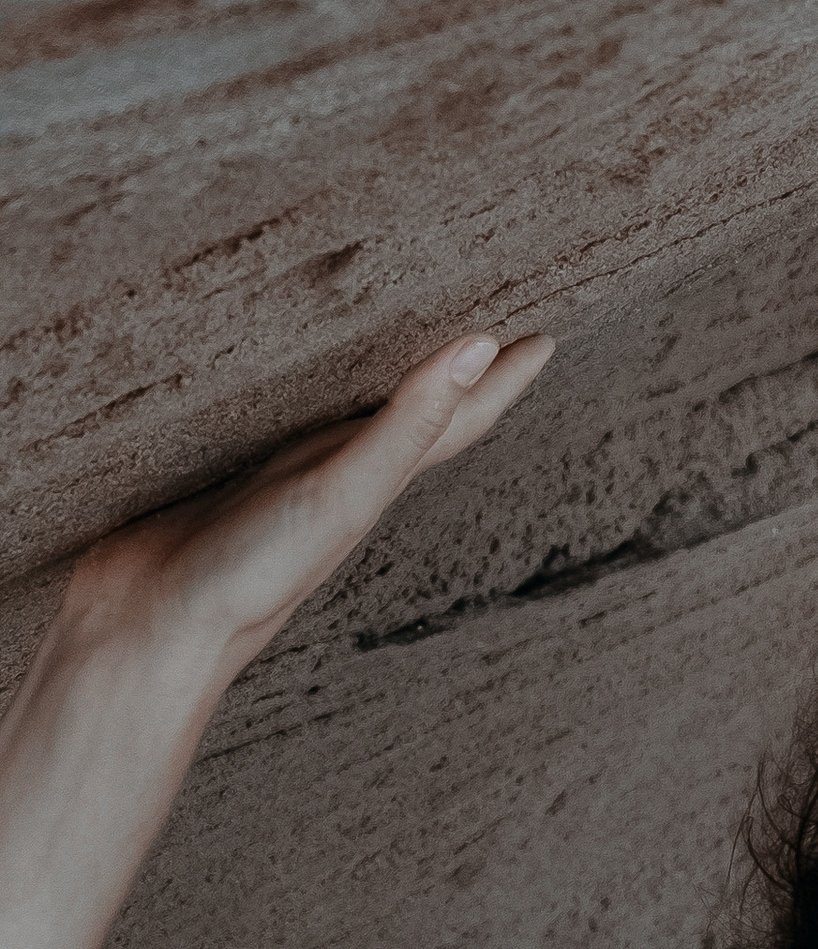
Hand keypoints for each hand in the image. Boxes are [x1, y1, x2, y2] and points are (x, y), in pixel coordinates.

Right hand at [62, 333, 555, 670]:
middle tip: (481, 312)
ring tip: (395, 320)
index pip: (457, 417)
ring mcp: (276, 474)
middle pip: (409, 405)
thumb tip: (482, 348)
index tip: (544, 337)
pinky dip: (292, 382)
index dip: (501, 379)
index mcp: (373, 479)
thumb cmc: (250, 578)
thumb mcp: (342, 495)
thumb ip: (408, 425)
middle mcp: (333, 473)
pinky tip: (275, 364)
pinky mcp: (216, 469)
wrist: (143, 636)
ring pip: (344, 406)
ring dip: (376, 369)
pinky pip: (271, 410)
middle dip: (447, 362)